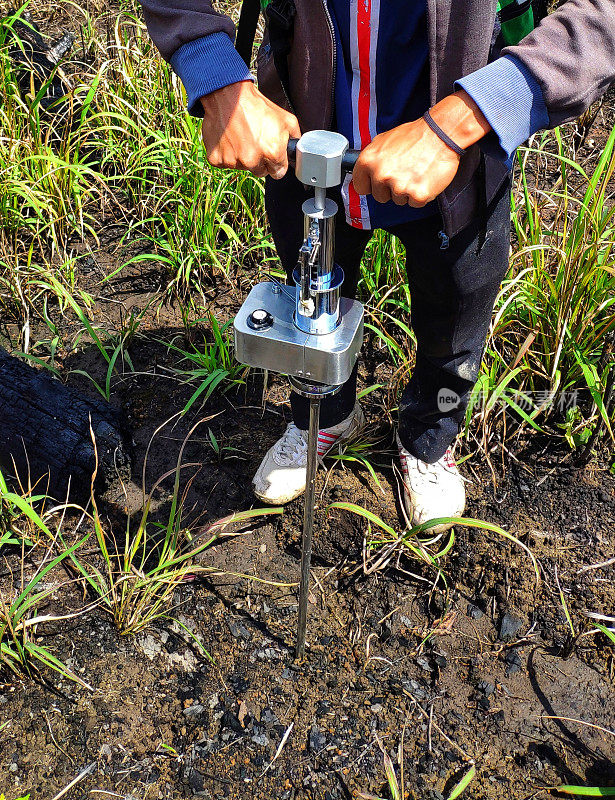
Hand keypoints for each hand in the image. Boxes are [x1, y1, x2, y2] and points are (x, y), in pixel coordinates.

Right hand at [200, 81, 300, 178]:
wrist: (228, 96)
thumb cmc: (256, 106)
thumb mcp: (286, 119)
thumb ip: (295, 138)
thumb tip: (296, 150)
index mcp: (273, 152)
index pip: (278, 173)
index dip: (276, 163)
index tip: (271, 154)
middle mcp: (253, 160)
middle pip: (260, 172)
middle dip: (260, 160)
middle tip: (255, 140)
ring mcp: (234, 162)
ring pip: (243, 167)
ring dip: (243, 157)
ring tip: (241, 136)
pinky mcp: (218, 160)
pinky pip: (226, 163)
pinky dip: (227, 154)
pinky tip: (230, 139)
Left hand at [352, 90, 490, 206]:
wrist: (441, 133)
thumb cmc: (415, 135)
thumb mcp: (384, 140)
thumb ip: (372, 158)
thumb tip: (363, 172)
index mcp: (368, 161)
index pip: (360, 187)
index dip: (370, 185)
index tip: (379, 182)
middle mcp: (381, 175)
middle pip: (380, 197)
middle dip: (390, 189)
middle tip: (404, 173)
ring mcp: (399, 186)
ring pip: (397, 201)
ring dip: (407, 191)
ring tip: (415, 172)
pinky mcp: (417, 195)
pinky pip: (414, 203)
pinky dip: (421, 194)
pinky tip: (424, 178)